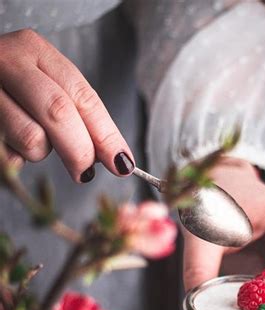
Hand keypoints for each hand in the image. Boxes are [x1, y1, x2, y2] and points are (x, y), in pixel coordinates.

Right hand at [0, 29, 133, 181]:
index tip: (122, 162)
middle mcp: (9, 62)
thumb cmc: (10, 88)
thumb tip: (114, 156)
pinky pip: (8, 154)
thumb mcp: (45, 85)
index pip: (83, 97)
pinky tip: (10, 142)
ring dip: (40, 153)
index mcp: (36, 51)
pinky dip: (16, 158)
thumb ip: (76, 114)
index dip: (106, 134)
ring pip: (31, 137)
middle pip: (59, 113)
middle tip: (84, 171)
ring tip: (33, 142)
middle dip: (80, 150)